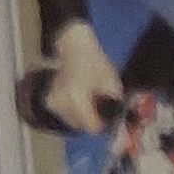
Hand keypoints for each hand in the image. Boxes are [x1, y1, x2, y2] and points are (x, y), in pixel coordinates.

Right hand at [19, 16, 125, 135]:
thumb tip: (123, 124)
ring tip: (87, 96)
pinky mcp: (49, 103)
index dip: (103, 122)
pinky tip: (78, 96)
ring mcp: (52, 104)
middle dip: (93, 118)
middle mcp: (61, 103)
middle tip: (98, 102)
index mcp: (75, 98)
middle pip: (82, 126)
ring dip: (84, 115)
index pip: (92, 127)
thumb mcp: (112, 83)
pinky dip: (74, 111)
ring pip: (74, 123)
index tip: (107, 113)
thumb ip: (116, 106)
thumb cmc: (95, 63)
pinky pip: (66, 116)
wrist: (74, 46)